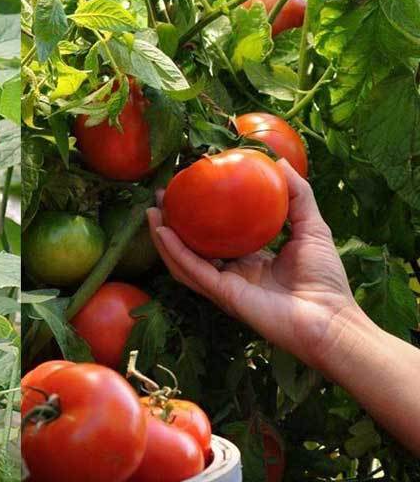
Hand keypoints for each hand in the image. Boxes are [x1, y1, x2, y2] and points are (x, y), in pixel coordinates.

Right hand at [147, 159, 362, 370]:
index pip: (216, 236)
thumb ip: (298, 195)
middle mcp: (231, 274)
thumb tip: (278, 162)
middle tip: (161, 197)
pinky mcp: (223, 295)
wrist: (331, 319)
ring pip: (183, 261)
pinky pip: (193, 271)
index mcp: (249, 261)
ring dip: (163, 238)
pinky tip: (162, 232)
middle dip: (172, 224)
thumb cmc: (325, 279)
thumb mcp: (312, 226)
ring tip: (151, 213)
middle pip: (192, 248)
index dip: (199, 214)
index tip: (189, 189)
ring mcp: (224, 286)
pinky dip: (175, 252)